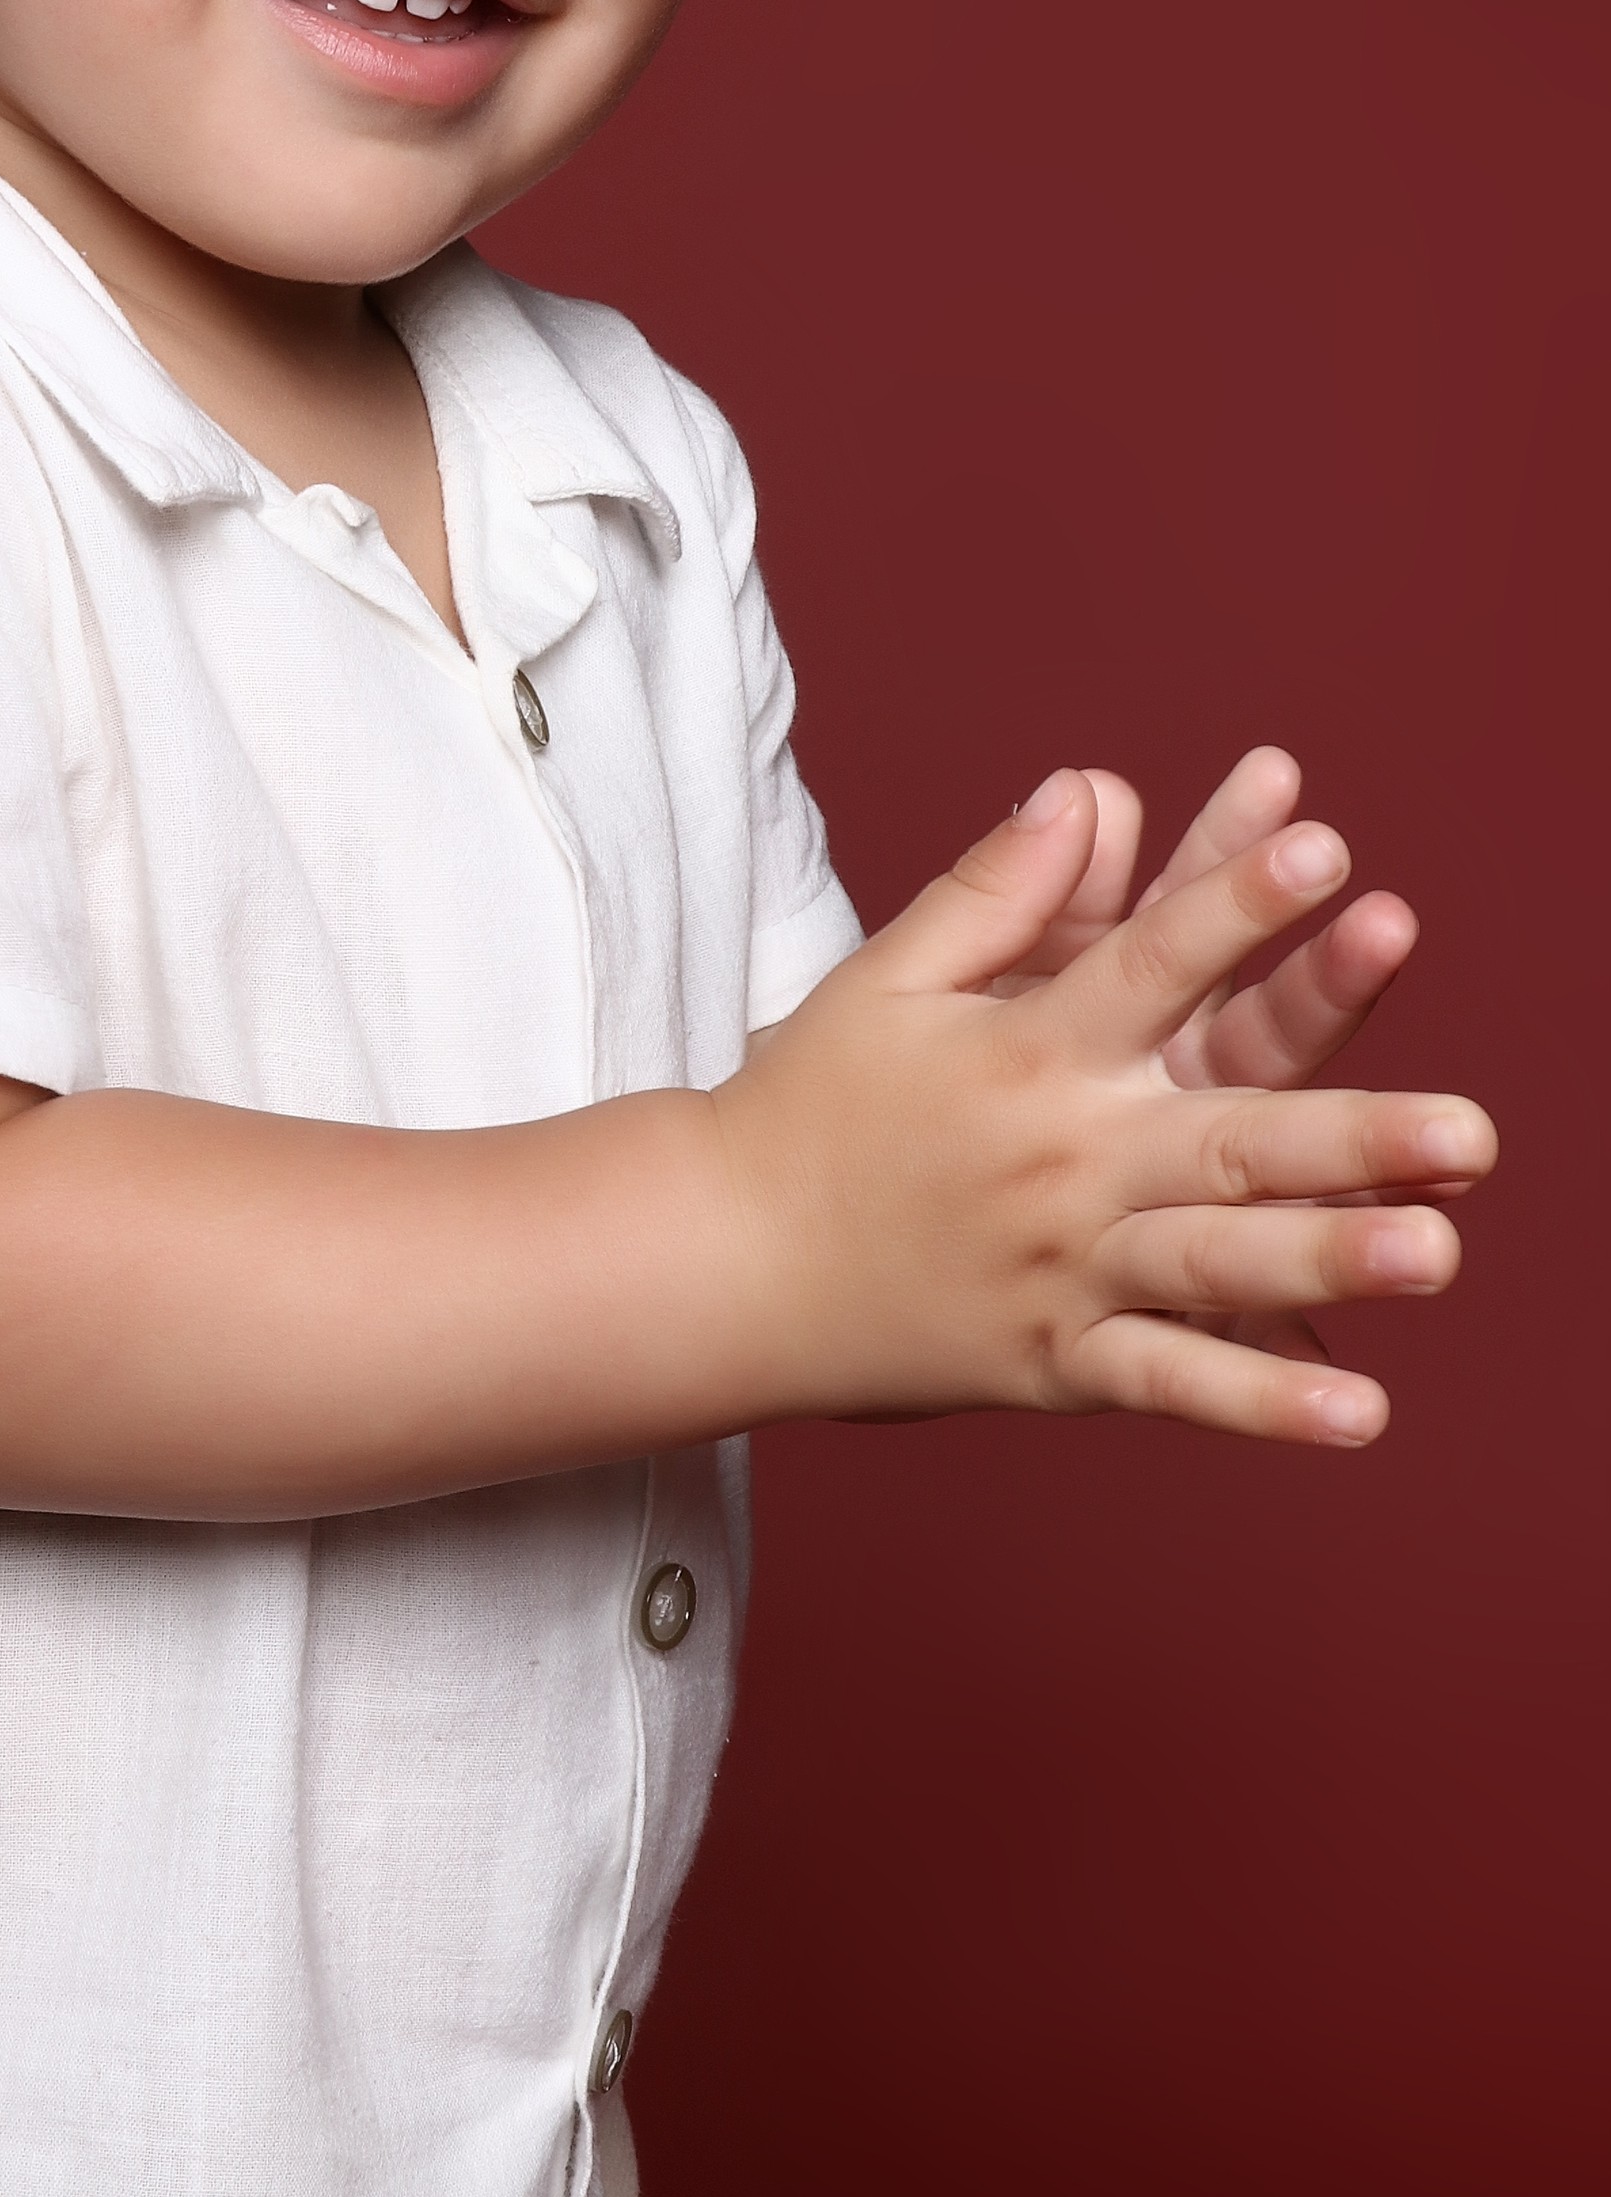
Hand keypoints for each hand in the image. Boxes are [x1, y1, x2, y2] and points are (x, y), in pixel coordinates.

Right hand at [709, 767, 1494, 1444]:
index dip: (1235, 903)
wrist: (721, 1258)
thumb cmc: (811, 1105)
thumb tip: (1086, 788)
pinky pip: (1167, 1380)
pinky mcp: (1053, 1358)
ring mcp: (1062, 1265)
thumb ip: (998, 888)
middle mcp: (1061, 1158)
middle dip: (1354, 1131)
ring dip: (1331, 1258)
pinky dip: (1258, 1399)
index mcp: (1029, 1052)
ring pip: (1214, 1263)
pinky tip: (1361, 1408)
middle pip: (1225, 1135)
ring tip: (1442, 1252)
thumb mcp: (890, 978)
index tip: (1327, 848)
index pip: (1149, 964)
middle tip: (1475, 1130)